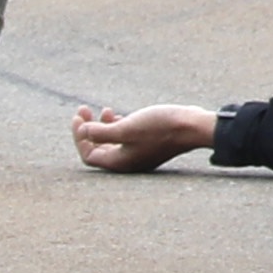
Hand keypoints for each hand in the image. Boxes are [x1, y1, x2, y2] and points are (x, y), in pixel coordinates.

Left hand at [67, 103, 209, 172]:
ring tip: (103, 110)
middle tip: (83, 110)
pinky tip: (120, 114)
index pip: (89, 154)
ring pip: (112, 142)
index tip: (78, 117)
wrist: (194, 127)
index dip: (79, 137)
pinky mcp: (149, 143)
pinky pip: (126, 138)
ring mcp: (139, 153)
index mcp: (120, 162)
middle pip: (98, 148)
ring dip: (103, 126)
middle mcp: (128, 161)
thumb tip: (83, 131)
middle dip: (88, 130)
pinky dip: (118, 126)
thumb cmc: (160, 128)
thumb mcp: (126, 128)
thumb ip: (100, 132)